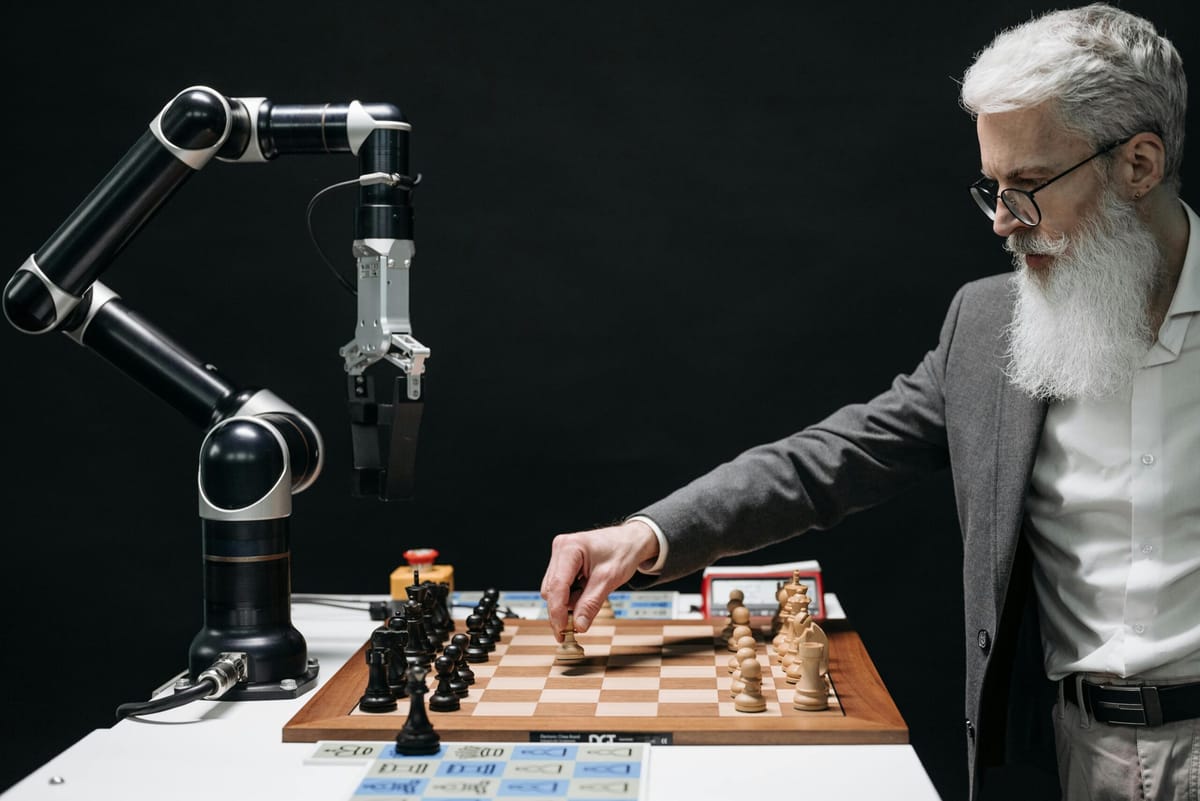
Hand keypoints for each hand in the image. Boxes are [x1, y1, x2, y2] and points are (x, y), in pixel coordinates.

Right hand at [540, 519, 658, 640]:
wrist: (631, 541)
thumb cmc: (622, 551)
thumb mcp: (609, 580)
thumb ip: (591, 604)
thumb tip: (579, 626)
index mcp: (569, 548)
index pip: (557, 586)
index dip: (558, 611)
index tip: (562, 631)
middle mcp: (560, 549)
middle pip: (551, 590)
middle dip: (563, 610)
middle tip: (577, 627)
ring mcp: (560, 555)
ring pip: (554, 590)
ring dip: (569, 603)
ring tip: (590, 597)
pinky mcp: (563, 563)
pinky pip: (561, 587)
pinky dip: (572, 596)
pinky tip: (586, 593)